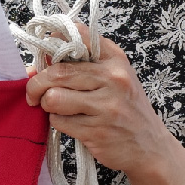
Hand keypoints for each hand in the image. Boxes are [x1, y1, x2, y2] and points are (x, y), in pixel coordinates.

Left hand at [24, 30, 184, 174]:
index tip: (45, 57)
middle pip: (57, 72)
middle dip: (37, 84)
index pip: (78, 35)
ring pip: (53, 98)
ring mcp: (106, 106)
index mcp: (116, 60)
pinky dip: (58, 123)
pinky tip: (72, 124)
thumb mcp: (115, 79)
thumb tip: (36, 66)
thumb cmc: (127, 110)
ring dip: (47, 105)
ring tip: (56, 109)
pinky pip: (59, 121)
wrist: (150, 148)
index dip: (53, 43)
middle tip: (34, 94)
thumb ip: (82, 66)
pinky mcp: (97, 131)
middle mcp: (113, 78)